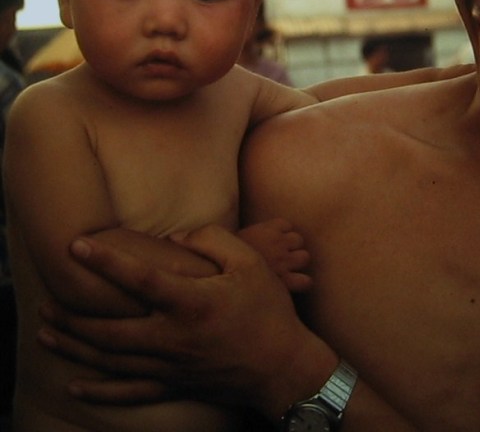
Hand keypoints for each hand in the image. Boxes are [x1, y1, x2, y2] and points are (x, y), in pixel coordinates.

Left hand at [38, 224, 326, 411]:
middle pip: (109, 329)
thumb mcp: (250, 262)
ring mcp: (170, 366)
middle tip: (45, 302)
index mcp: (190, 302)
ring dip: (75, 347)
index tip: (77, 245)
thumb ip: (213, 240)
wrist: (282, 365)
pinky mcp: (174, 384)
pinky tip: (77, 384)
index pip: (138, 278)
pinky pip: (130, 393)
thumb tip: (176, 238)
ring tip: (47, 333)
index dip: (105, 260)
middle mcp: (172, 337)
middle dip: (72, 317)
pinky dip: (100, 391)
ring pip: (111, 360)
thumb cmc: (268, 309)